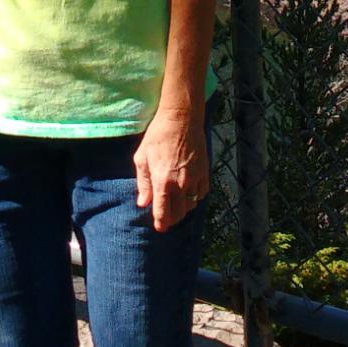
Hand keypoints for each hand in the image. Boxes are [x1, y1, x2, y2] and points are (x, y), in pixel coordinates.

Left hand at [133, 102, 208, 232]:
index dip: (161, 223)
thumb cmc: (158, 136)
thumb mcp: (142, 157)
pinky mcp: (205, 172)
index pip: (163, 212)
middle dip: (171, 219)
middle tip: (166, 217)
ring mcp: (195, 178)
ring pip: (191, 205)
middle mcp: (180, 183)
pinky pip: (202, 194)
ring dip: (183, 209)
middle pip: (179, 213)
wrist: (181, 118)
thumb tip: (143, 203)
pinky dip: (195, 198)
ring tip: (176, 205)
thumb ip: (143, 183)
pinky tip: (188, 193)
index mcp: (163, 181)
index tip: (160, 227)